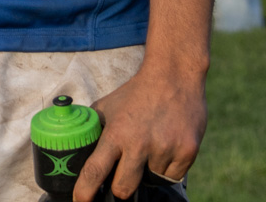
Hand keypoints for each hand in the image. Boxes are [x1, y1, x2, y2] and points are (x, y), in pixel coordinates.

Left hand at [73, 66, 205, 200]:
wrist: (174, 75)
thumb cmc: (136, 92)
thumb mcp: (107, 106)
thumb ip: (95, 129)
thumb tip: (78, 149)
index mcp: (116, 132)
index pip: (95, 171)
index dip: (85, 192)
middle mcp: (139, 143)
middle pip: (123, 188)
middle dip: (120, 189)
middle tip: (123, 176)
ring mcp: (165, 148)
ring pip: (151, 181)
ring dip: (148, 170)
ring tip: (151, 145)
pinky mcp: (187, 151)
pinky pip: (173, 176)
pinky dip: (168, 167)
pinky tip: (167, 144)